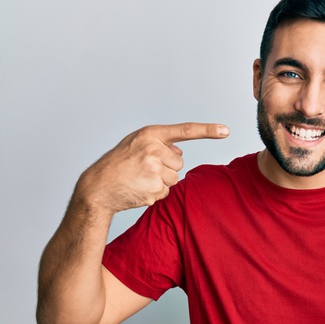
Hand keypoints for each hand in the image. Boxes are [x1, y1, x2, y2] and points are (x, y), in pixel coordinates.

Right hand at [78, 123, 229, 214]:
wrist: (98, 187)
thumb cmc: (118, 164)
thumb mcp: (136, 144)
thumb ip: (160, 144)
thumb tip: (180, 153)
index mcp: (150, 134)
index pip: (185, 130)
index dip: (208, 130)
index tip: (226, 131)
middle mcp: (153, 149)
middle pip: (179, 163)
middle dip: (165, 168)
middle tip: (142, 169)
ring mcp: (154, 170)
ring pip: (174, 178)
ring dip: (161, 182)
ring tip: (139, 179)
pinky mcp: (154, 189)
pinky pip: (167, 192)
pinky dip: (156, 193)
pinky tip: (139, 189)